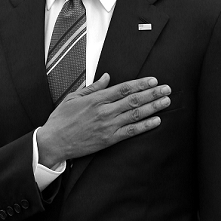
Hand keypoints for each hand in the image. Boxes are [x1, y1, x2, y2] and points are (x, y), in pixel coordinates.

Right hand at [37, 73, 170, 167]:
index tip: (153, 80)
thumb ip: (93, 87)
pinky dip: (144, 126)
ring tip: (166, 101)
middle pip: (134, 100)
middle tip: (167, 88)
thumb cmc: (62, 119)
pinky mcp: (109, 139)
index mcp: (97, 98)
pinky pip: (130, 131)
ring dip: (153, 107)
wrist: (53, 142)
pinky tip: (156, 121)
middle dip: (153, 93)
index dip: (141, 83)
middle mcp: (105, 111)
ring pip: (135, 114)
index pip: (124, 88)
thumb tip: (107, 77)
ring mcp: (108, 126)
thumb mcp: (74, 97)